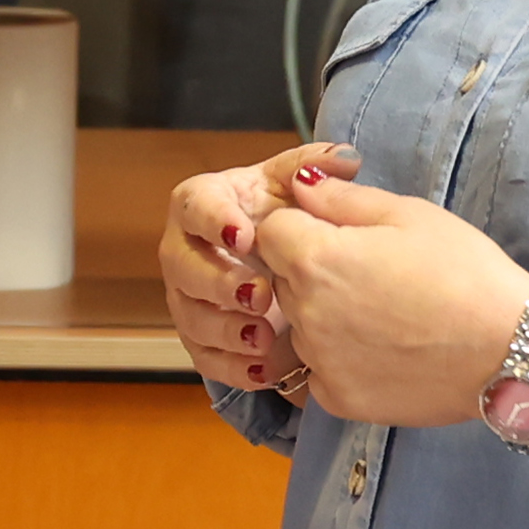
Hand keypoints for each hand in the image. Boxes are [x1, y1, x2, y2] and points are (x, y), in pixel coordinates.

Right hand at [157, 142, 355, 394]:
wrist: (280, 261)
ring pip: (190, 316)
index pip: (194, 206)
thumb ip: (315, 168)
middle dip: (217, 282)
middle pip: (183, 267)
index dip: (214, 221)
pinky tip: (265, 370)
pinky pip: (204, 356)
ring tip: (265, 337)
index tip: (244, 235)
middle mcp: (185, 250)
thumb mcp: (295, 186)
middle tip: (259, 294)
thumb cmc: (282, 213)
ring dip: (225, 329)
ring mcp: (188, 297)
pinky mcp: (200, 337)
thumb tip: (346, 159)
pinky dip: (232, 367)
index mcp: (203, 204)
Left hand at [247, 170, 528, 429]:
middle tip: (371, 274)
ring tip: (384, 314)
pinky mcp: (337, 399)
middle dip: (311, 270)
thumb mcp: (410, 215)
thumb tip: (301, 184)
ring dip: (324, 317)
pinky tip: (384, 351)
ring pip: (299, 327)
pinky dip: (340, 360)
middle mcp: (304, 313)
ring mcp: (318, 361)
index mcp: (315, 258)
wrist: (508, 350)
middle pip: (282, 279)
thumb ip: (343, 199)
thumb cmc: (465, 272)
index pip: (271, 231)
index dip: (300, 226)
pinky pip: (319, 371)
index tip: (337, 233)